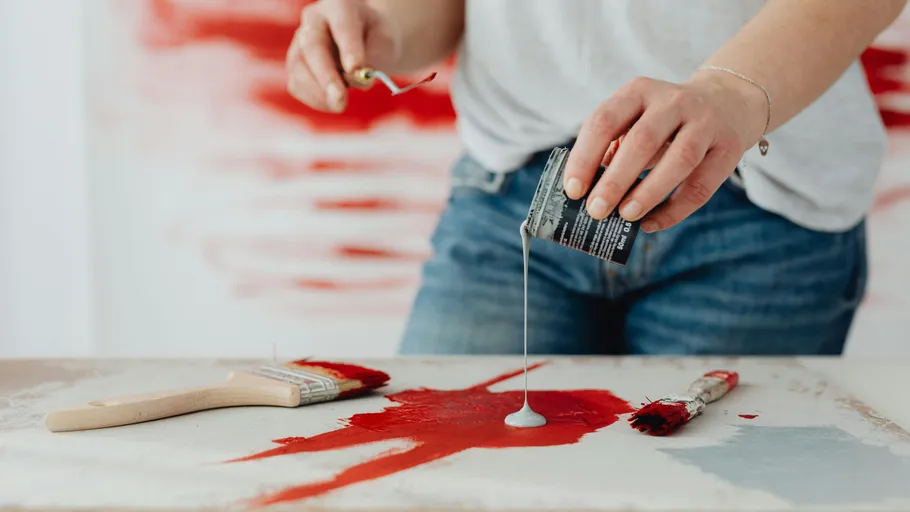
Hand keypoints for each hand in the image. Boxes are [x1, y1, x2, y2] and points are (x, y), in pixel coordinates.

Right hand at [287, 0, 400, 112]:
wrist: (364, 41)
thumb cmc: (376, 39)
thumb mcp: (385, 43)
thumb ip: (374, 58)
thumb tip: (356, 79)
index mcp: (340, 6)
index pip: (343, 25)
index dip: (348, 48)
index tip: (356, 69)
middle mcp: (314, 19)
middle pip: (313, 46)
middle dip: (326, 76)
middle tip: (340, 100)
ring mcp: (299, 41)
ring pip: (299, 67)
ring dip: (318, 92)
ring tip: (340, 105)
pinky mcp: (295, 64)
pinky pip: (297, 84)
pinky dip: (314, 99)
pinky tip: (331, 103)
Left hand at [563, 71, 767, 232]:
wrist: (728, 101)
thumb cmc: (664, 121)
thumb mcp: (635, 120)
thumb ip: (612, 148)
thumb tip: (586, 192)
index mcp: (639, 91)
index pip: (605, 120)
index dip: (585, 156)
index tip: (573, 190)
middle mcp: (673, 102)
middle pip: (642, 140)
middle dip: (615, 180)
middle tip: (596, 210)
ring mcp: (705, 122)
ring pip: (679, 159)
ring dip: (648, 192)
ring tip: (626, 216)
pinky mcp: (729, 147)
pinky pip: (702, 185)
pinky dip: (675, 209)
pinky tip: (651, 224)